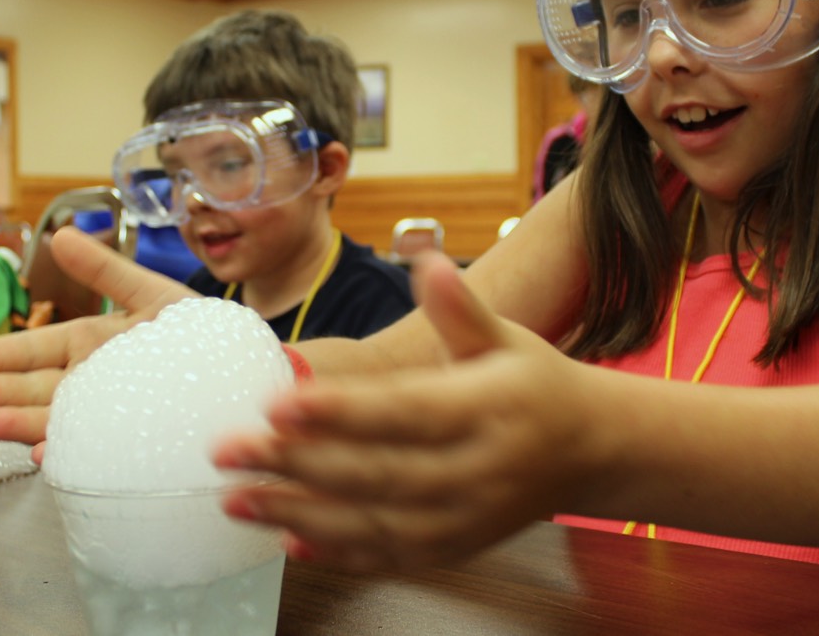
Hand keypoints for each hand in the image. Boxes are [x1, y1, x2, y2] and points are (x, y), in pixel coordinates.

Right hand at [0, 226, 197, 462]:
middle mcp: (92, 382)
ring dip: (22, 423)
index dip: (0, 354)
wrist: (241, 373)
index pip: (37, 350)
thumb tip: (60, 234)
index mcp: (91, 344)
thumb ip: (106, 269)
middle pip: (37, 387)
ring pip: (56, 420)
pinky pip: (94, 450)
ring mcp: (108, 414)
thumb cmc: (197, 332)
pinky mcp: (129, 443)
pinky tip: (49, 455)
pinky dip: (71, 453)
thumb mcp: (152, 293)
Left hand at [212, 251, 597, 570]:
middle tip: (226, 451)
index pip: (405, 412)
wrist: (591, 453)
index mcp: (489, 410)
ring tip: (234, 499)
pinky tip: (285, 540)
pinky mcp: (454, 549)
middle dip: (295, 465)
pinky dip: (337, 553)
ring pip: (373, 525)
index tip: (278, 404)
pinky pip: (389, 557)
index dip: (340, 412)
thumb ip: (460, 308)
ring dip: (298, 514)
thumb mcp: (508, 338)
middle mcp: (478, 471)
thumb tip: (426, 260)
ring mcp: (465, 519)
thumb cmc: (535, 386)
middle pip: (376, 473)